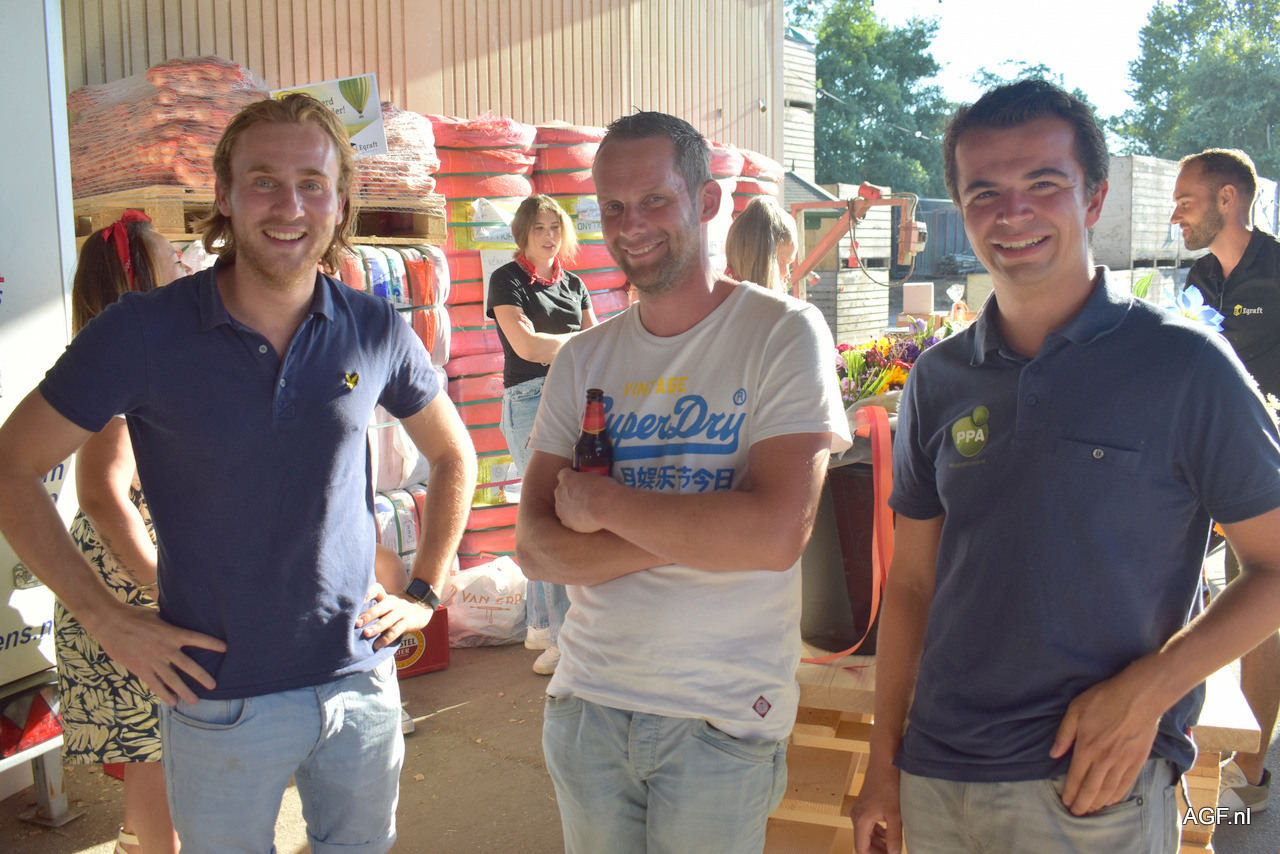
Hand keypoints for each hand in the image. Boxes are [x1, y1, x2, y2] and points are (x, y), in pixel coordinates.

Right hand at [90, 602, 224, 706]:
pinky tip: (172, 701)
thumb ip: (170, 622)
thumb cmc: (134, 615)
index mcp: (171, 633)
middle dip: (202, 676)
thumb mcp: (157, 615)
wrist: (110, 622)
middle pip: (188, 665)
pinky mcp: (140, 668)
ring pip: (172, 679)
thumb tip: (181, 617)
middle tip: (214, 686)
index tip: (226, 648)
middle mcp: (165, 648)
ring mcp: (153, 660)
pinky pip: (155, 684)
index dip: (211, 643)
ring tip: (195, 701)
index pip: (196, 638)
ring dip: (184, 691)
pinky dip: (164, 694)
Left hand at [356, 582, 434, 650]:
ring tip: (366, 634)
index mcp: (386, 597)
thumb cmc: (398, 606)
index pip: (377, 589)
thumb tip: (352, 616)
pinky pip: (396, 631)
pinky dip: (386, 638)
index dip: (369, 592)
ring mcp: (400, 613)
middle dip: (368, 615)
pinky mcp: (407, 622)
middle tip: (356, 622)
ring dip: (377, 627)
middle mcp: (392, 604)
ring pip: (387, 620)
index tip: (360, 599)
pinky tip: (377, 645)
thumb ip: (374, 605)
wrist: (422, 605)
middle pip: (380, 608)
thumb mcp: (388, 600)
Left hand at [553, 468, 612, 532]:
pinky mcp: (565, 521)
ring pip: (563, 506)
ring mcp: (561, 507)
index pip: (563, 474)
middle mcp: (560, 492)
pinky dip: (574, 519)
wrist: (604, 509)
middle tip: (584, 496)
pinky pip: (567, 519)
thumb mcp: (599, 477)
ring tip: (586, 510)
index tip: (577, 481)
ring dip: (571, 507)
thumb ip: (590, 479)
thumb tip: (593, 482)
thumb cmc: (603, 491)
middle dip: (571, 493)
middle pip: (562, 491)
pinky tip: (585, 519)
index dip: (571, 478)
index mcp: (567, 478)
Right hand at [851, 762, 902, 853]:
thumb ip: (894, 836)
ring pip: (866, 834)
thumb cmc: (889, 785)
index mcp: (861, 821)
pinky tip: (889, 834)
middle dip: (876, 851)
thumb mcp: (895, 814)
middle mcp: (856, 817)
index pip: (862, 849)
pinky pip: (868, 825)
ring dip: (878, 843)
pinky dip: (877, 832)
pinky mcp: (864, 806)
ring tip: (892, 849)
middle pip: (863, 843)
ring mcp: (859, 810)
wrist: (884, 762)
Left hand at [1049, 667, 1162, 814]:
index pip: (1076, 777)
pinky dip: (1116, 796)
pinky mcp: (1137, 761)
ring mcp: (1122, 762)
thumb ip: (1065, 734)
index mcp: (1087, 747)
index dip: (1070, 792)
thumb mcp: (1076, 710)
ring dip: (1098, 803)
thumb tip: (1054, 754)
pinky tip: (1110, 801)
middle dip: (1082, 804)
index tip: (1065, 801)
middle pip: (1091, 789)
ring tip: (1090, 810)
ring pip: (1108, 791)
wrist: (1139, 697)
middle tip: (1076, 813)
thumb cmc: (1105, 699)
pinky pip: (1125, 785)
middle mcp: (1104, 760)